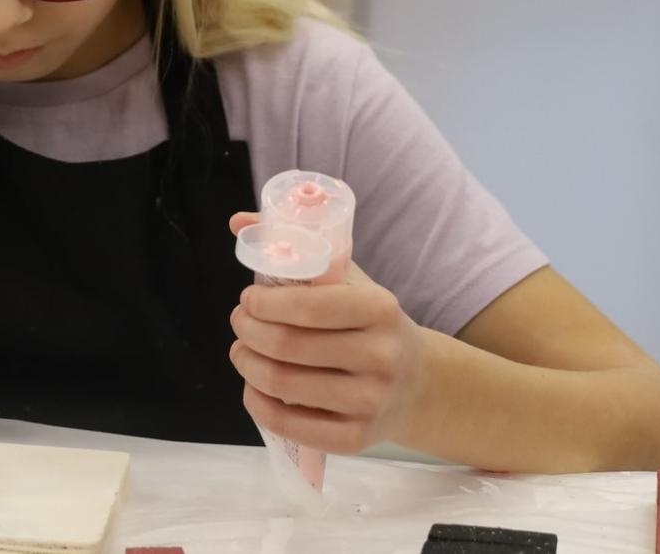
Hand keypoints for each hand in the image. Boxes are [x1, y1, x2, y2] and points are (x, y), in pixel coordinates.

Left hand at [225, 210, 426, 454]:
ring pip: (284, 386)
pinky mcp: (358, 438)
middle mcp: (381, 356)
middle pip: (288, 347)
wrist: (421, 383)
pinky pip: (293, 426)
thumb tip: (240, 221)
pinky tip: (252, 388)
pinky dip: (259, 405)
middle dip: (247, 331)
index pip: (309, 306)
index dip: (265, 303)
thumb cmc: (372, 324)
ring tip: (241, 351)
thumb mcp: (350, 281)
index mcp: (379, 309)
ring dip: (247, 365)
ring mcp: (371, 401)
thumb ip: (299, 248)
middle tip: (239, 322)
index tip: (247, 298)